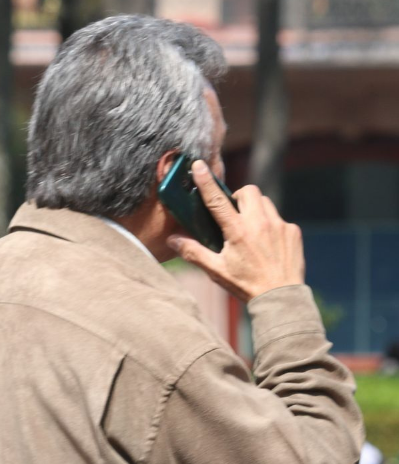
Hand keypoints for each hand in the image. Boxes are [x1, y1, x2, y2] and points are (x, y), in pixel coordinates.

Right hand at [168, 160, 304, 302]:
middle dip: (238, 196)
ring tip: (250, 228)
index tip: (199, 166)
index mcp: (237, 231)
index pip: (217, 200)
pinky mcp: (292, 231)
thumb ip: (193, 252)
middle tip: (232, 212)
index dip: (206, 181)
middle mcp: (259, 223)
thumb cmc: (245, 284)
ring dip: (254, 208)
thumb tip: (172, 240)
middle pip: (249, 191)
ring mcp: (279, 225)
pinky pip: (278, 218)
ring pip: (265, 202)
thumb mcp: (216, 270)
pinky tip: (266, 243)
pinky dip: (269, 224)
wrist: (281, 297)